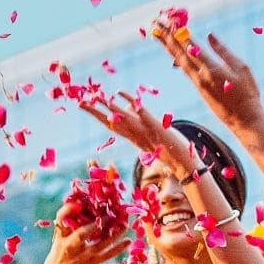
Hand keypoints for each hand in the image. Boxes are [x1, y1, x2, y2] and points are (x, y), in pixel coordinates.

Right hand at [47, 196, 133, 263]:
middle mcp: (70, 246)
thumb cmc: (60, 247)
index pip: (61, 219)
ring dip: (113, 234)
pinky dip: (118, 248)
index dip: (68, 210)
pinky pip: (107, 255)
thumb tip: (80, 199)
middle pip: (81, 234)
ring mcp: (82, 255)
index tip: (79, 203)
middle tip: (107, 214)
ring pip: (99, 244)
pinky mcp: (92, 262)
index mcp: (60, 235)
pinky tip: (128, 240)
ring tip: (124, 224)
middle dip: (93, 225)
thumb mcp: (59, 234)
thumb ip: (67, 218)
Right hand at [76, 90, 196, 173]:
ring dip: (113, 109)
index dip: (95, 114)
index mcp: (132, 137)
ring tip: (102, 99)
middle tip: (80, 102)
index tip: (82, 104)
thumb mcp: (148, 132)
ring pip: (125, 119)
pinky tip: (130, 100)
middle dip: (95, 112)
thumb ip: (137, 119)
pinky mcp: (157, 128)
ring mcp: (145, 132)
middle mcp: (135, 135)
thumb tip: (128, 105)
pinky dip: (136, 107)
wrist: (183, 164)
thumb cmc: (166, 147)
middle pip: (112, 122)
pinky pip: (145, 116)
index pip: (109, 124)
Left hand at [146, 23, 263, 133]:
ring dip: (167, 45)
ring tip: (156, 33)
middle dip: (166, 35)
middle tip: (154, 21)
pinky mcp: (199, 88)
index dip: (178, 32)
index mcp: (211, 69)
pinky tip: (171, 50)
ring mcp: (197, 83)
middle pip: (178, 52)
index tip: (168, 20)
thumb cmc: (248, 93)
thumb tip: (209, 35)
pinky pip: (184, 68)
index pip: (190, 46)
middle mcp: (200, 76)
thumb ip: (223, 51)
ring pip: (178, 60)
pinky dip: (176, 56)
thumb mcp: (241, 68)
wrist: (244, 120)